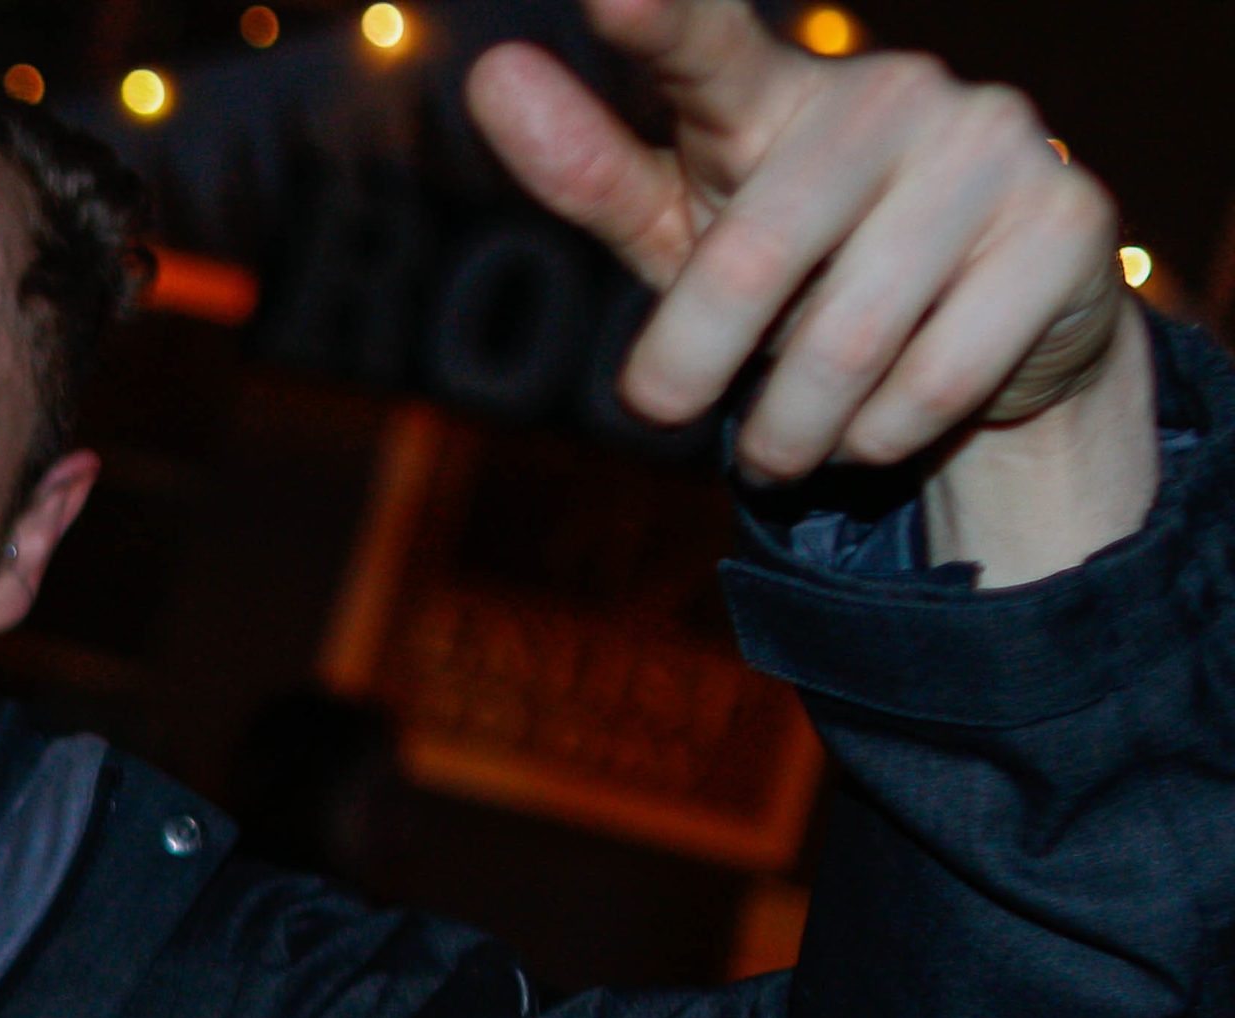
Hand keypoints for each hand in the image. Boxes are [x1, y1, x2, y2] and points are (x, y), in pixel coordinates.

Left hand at [471, 0, 1152, 577]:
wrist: (981, 330)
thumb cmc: (797, 272)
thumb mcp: (681, 229)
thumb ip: (589, 171)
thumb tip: (492, 74)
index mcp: (775, 95)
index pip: (706, 52)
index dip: (663, 20)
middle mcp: (892, 95)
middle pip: (750, 266)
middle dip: (691, 374)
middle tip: (670, 412)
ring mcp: (992, 146)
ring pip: (846, 345)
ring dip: (794, 427)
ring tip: (793, 430)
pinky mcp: (1068, 221)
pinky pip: (938, 379)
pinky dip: (884, 435)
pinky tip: (886, 415)